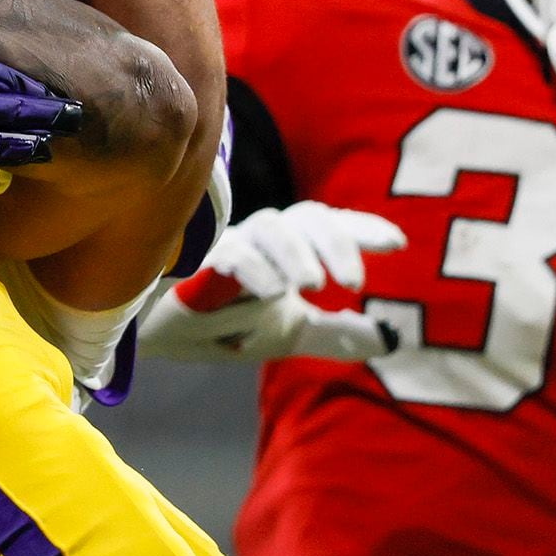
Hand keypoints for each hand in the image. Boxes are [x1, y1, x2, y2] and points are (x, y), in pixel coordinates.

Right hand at [140, 204, 405, 363]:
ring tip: (313, 286)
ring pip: (268, 228)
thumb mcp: (287, 333)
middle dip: (335, 243)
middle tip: (355, 283)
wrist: (158, 335)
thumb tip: (389, 338)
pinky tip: (271, 293)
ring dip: (295, 253)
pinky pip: (227, 256)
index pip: (327, 226)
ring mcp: (225, 247)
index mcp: (285, 250)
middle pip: (304, 218)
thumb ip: (334, 334)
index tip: (398, 244)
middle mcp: (259, 239)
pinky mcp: (193, 265)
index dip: (361, 229)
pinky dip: (253, 269)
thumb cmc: (223, 323)